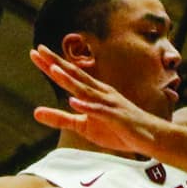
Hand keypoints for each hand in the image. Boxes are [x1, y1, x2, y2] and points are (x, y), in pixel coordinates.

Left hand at [30, 45, 167, 155]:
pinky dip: (87, 106)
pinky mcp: (116, 118)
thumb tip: (35, 112)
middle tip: (39, 49)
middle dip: (57, 63)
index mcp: (94, 92)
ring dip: (70, 80)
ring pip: (86, 90)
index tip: (36, 52)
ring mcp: (109, 104)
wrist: (151, 138)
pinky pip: (100, 111)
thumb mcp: (83, 126)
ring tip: (53, 70)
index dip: (52, 64)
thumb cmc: (118, 130)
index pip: (70, 75)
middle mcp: (101, 93)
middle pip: (75, 75)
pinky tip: (74, 101)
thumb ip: (60, 118)